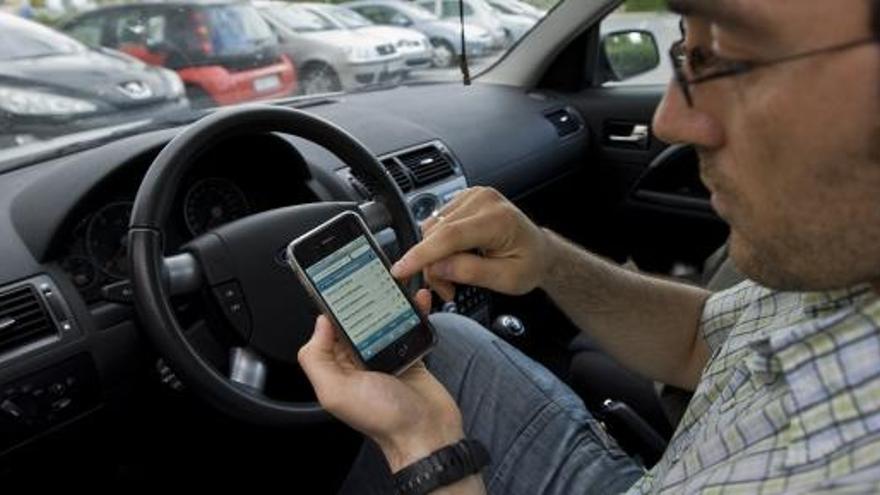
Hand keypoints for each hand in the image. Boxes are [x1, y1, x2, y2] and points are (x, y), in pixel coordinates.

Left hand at [297, 289, 463, 471]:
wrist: (428, 433)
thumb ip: (317, 359)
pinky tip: (417, 299)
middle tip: (371, 276)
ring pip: (384, 319)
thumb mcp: (336, 392)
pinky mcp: (410, 354)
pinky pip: (409, 326)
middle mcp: (360, 361)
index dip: (333, 307)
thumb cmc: (384, 419)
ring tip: (395, 283)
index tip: (339, 285)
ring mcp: (386, 356)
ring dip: (390, 301)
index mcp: (339, 367)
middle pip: (358, 320)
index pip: (330, 330)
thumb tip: (319, 324)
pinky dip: (414, 311)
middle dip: (364, 298)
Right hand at [391, 187, 552, 300]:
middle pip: (437, 233)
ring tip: (453, 276)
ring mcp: (472, 197)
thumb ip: (470, 272)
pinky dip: (438, 245)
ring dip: (435, 257)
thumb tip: (437, 268)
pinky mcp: (463, 200)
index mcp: (498, 219)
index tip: (401, 269)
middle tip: (446, 290)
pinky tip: (453, 258)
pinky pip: (437, 223)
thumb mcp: (506, 279)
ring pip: (432, 229)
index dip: (421, 254)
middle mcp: (483, 201)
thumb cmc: (529, 264)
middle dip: (433, 266)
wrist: (539, 251)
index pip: (449, 235)